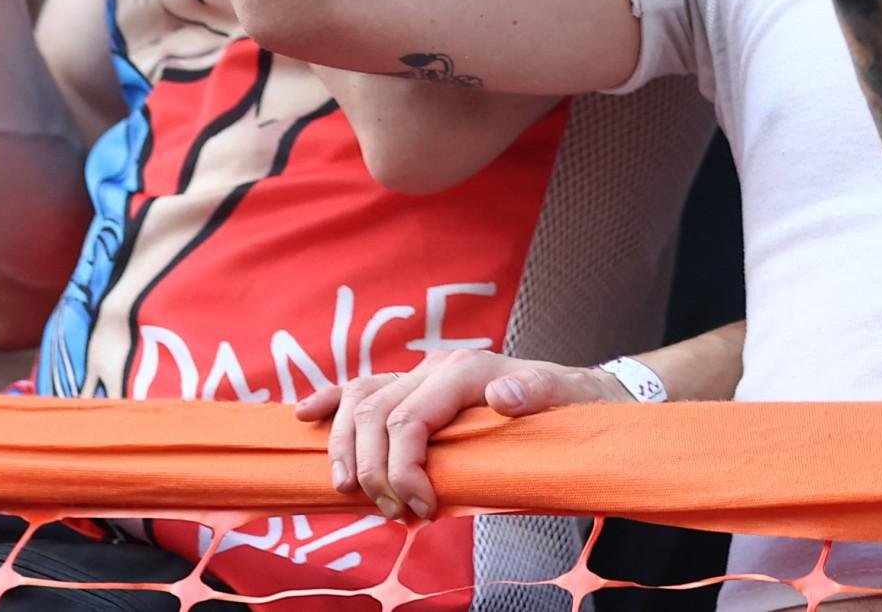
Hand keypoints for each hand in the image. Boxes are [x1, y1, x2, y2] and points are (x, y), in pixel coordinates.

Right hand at [298, 348, 627, 522]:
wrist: (576, 391)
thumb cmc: (568, 403)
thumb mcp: (566, 399)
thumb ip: (536, 393)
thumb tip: (503, 396)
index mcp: (467, 370)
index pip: (410, 421)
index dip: (403, 470)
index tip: (420, 510)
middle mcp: (436, 367)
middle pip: (376, 415)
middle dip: (375, 471)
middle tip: (394, 514)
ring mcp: (421, 373)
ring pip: (361, 400)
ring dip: (345, 447)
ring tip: (351, 490)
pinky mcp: (414, 385)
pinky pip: (363, 388)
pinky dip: (333, 401)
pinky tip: (305, 415)